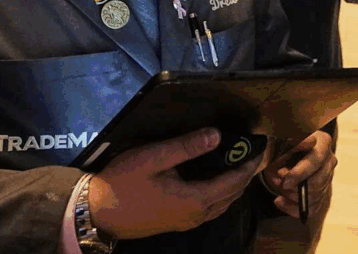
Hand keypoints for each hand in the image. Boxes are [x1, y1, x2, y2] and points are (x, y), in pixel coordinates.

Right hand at [87, 127, 264, 239]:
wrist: (97, 213)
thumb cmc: (123, 182)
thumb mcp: (153, 157)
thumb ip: (186, 147)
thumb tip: (216, 134)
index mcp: (194, 199)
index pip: (233, 181)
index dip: (249, 164)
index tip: (260, 147)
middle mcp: (196, 214)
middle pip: (232, 195)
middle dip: (246, 175)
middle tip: (254, 153)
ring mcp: (186, 222)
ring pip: (222, 205)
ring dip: (235, 186)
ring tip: (241, 165)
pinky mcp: (177, 223)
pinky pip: (210, 209)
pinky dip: (222, 195)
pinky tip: (217, 182)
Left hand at [260, 131, 336, 219]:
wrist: (289, 150)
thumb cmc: (286, 144)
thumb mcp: (282, 143)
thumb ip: (283, 157)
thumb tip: (285, 172)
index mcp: (323, 141)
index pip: (315, 160)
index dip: (299, 172)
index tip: (282, 177)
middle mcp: (330, 160)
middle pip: (317, 181)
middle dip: (295, 186)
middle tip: (280, 183)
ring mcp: (328, 177)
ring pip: (315, 196)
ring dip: (293, 196)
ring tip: (279, 188)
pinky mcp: (323, 192)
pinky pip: (312, 208)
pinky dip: (293, 208)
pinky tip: (280, 201)